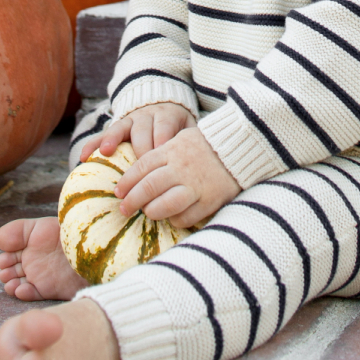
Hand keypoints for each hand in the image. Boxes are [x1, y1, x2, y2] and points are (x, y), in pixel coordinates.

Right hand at [79, 102, 195, 163]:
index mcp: (168, 117)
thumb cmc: (180, 127)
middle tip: (138, 174)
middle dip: (140, 151)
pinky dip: (93, 144)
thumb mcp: (189, 129)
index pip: (163, 132)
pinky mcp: (118, 124)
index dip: (160, 149)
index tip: (160, 168)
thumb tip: (198, 165)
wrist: (167, 104)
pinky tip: (84, 156)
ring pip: (121, 128)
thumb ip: (191, 143)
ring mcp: (131, 119)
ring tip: (105, 153)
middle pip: (142, 132)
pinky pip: (103, 133)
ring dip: (112, 141)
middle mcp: (148, 116)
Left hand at [114, 125, 240, 227]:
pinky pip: (184, 217)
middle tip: (124, 208)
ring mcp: (196, 186)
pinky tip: (171, 216)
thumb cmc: (205, 144)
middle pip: (148, 187)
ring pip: (163, 205)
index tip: (119, 191)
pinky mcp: (209, 200)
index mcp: (172, 151)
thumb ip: (160, 156)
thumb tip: (136, 175)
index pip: (141, 167)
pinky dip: (174, 219)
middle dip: (132, 200)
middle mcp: (181, 168)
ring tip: (146, 212)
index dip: (127, 181)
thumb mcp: (180, 140)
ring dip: (150, 211)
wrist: (240, 146)